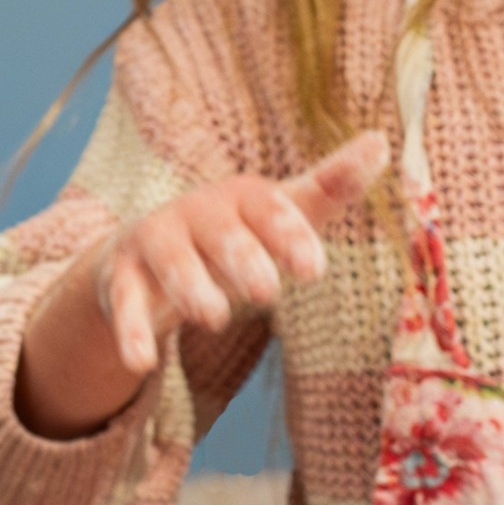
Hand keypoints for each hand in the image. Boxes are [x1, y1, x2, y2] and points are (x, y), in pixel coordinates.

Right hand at [15, 131, 386, 439]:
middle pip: (219, 233)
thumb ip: (330, 186)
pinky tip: (140, 362)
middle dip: (241, 257)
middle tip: (266, 292)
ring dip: (190, 287)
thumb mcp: (283, 211)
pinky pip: (124, 303)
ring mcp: (156, 242)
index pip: (269, 209)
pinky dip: (131, 332)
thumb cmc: (234, 234)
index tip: (315, 271)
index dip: (290, 236)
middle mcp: (196, 212)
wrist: (147, 250)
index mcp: (241, 196)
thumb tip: (381, 142)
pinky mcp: (121, 278)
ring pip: (170, 262)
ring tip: (215, 318)